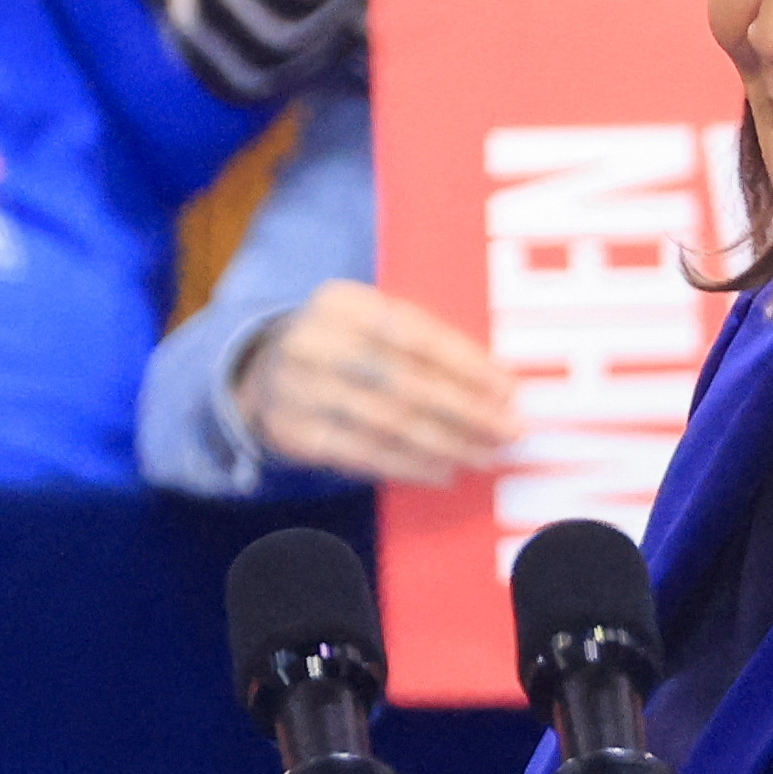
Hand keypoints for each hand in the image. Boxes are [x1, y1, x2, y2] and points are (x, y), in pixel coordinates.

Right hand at [238, 282, 520, 485]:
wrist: (263, 373)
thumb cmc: (344, 346)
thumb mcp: (371, 322)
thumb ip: (423, 342)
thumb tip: (497, 385)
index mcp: (342, 301)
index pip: (417, 334)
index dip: (467, 363)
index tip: (509, 389)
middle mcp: (315, 341)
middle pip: (406, 381)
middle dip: (467, 410)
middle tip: (509, 431)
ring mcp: (298, 390)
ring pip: (389, 422)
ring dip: (446, 444)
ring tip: (485, 456)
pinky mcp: (293, 433)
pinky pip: (362, 454)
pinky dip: (409, 466)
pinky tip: (444, 471)